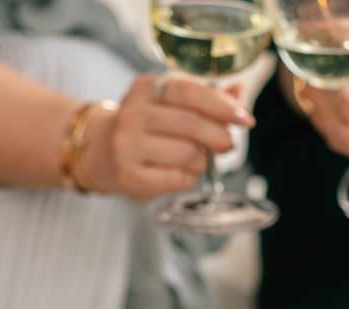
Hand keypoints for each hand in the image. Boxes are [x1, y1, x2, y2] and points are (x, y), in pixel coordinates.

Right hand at [78, 74, 255, 200]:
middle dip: (220, 137)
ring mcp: (129, 146)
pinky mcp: (132, 176)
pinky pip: (179, 179)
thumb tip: (240, 92)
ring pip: (189, 155)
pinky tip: (182, 172)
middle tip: (227, 144)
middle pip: (192, 125)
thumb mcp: (171, 105)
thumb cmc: (148, 128)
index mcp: (145, 88)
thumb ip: (205, 99)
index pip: (189, 92)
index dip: (222, 105)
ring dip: (203, 161)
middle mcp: (133, 114)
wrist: (102, 153)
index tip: (246, 118)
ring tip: (196, 159)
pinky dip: (190, 178)